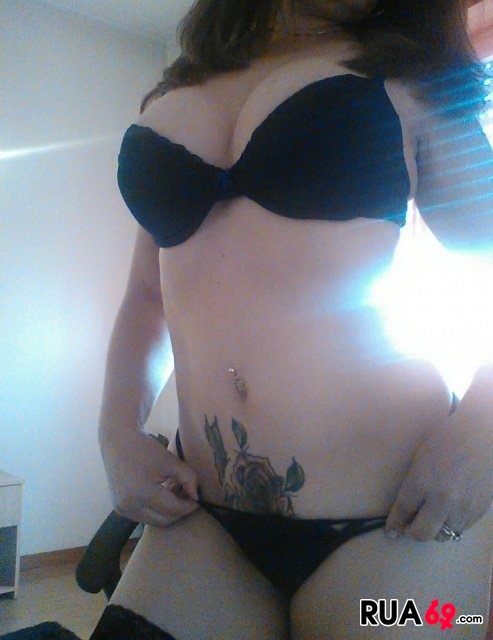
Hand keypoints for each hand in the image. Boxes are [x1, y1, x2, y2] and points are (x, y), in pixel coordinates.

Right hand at [101, 429, 199, 527]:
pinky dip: (154, 511)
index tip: (197, 499)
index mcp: (144, 493)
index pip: (174, 509)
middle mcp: (131, 506)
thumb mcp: (171, 461)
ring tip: (173, 494)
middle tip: (187, 497)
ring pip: (154, 521)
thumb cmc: (146, 448)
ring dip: (166, 512)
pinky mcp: (119, 509)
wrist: (117, 442)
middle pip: (164, 520)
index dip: (189, 506)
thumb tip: (196, 497)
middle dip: (179, 511)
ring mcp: (123, 510)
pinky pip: (143, 516)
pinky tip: (159, 495)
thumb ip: (189, 478)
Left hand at [386, 414, 492, 540]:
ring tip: (432, 518)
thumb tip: (406, 510)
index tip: (391, 532)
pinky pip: (460, 529)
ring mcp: (462, 508)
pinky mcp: (478, 511)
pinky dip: (452, 524)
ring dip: (434, 529)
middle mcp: (441, 500)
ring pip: (442, 536)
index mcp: (421, 482)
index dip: (394, 524)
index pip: (403, 511)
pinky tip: (449, 512)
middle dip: (412, 532)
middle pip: (421, 533)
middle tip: (410, 526)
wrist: (479, 438)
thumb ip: (412, 486)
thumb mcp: (419, 460)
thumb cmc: (445, 441)